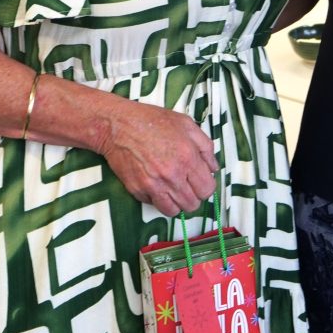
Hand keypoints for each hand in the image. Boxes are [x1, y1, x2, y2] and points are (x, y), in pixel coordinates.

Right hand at [95, 97, 218, 215]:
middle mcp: (172, 176)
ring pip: (173, 211)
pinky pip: (154, 205)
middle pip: (192, 204)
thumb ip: (206, 147)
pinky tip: (157, 184)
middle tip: (187, 185)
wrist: (119, 126)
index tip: (201, 180)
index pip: (207, 189)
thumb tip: (213, 168)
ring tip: (174, 189)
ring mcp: (153, 186)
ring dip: (177, 203)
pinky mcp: (137, 191)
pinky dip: (158, 199)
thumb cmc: (154, 121)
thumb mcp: (187, 125)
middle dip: (193, 197)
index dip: (206, 186)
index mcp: (188, 158)